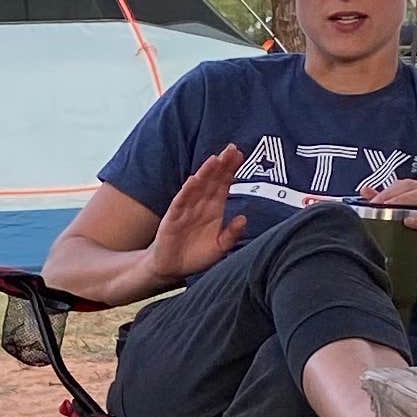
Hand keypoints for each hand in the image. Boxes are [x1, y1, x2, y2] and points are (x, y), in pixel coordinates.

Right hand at [145, 146, 249, 286]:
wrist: (172, 267)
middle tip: (232, 149)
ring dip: (206, 173)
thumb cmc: (197, 255)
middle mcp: (201, 204)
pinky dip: (187, 191)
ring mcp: (187, 208)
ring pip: (198, 187)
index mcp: (214, 208)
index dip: (231, 170)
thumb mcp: (220, 248)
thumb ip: (232, 234)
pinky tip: (193, 181)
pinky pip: (181, 202)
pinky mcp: (173, 217)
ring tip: (215, 159)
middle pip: (213, 180)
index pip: (224, 184)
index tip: (240, 155)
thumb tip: (244, 219)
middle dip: (222, 165)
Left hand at [357, 178, 416, 283]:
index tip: (372, 199)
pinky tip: (408, 222)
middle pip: (416, 186)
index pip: (407, 184)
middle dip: (394, 192)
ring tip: (391, 206)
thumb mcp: (404, 223)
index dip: (389, 189)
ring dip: (407, 200)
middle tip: (379, 202)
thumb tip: (367, 192)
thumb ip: (388, 205)